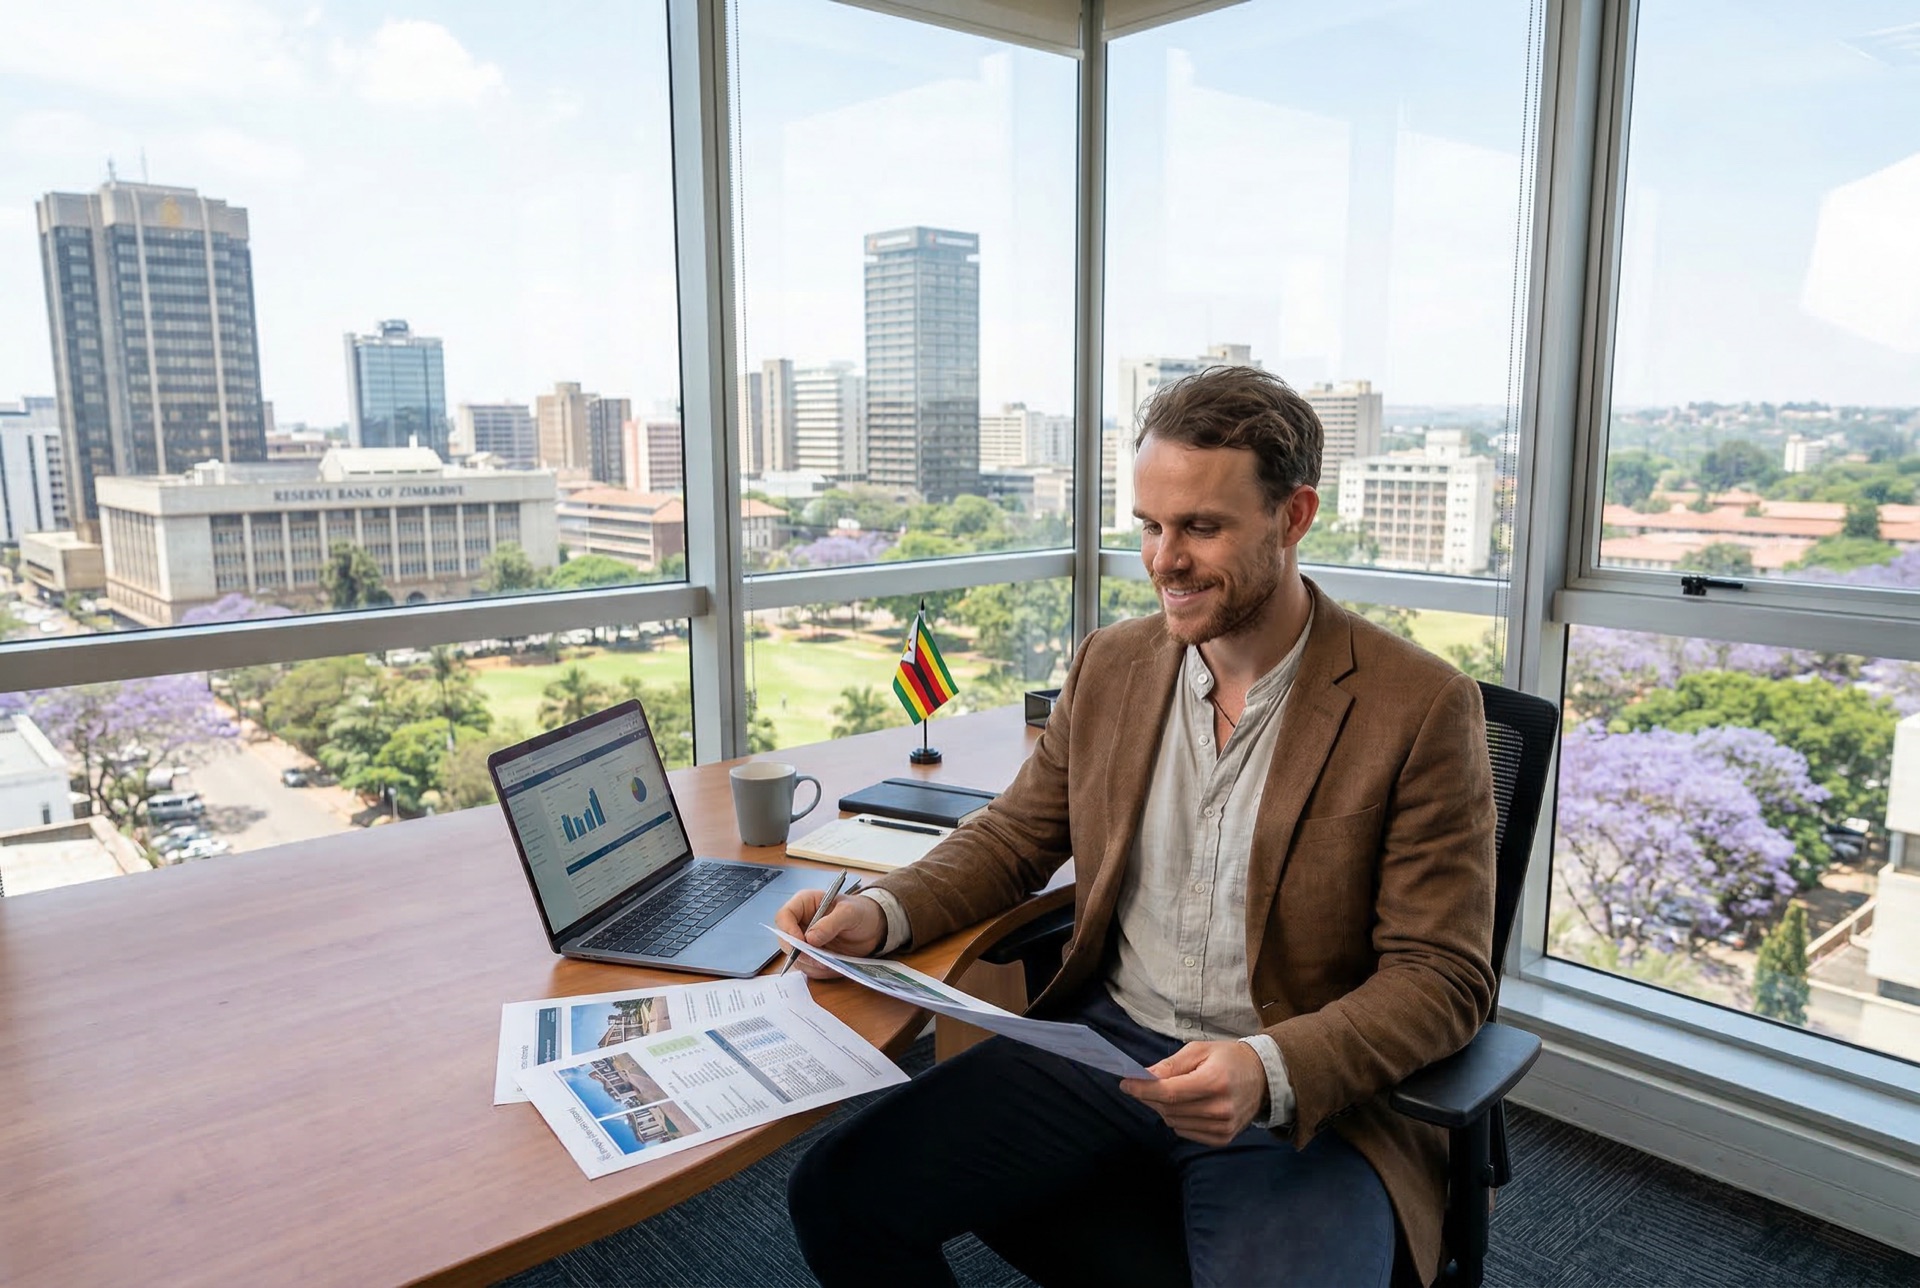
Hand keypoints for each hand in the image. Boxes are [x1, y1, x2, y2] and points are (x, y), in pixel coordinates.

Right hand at [773, 889, 885, 978]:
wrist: (874, 928)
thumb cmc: (861, 912)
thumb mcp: (849, 913)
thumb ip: (830, 923)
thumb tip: (810, 938)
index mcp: (805, 904)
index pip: (784, 916)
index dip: (788, 931)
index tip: (802, 943)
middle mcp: (801, 922)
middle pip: (785, 940)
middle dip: (800, 953)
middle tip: (819, 959)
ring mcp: (805, 941)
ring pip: (796, 958)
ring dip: (812, 964)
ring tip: (832, 962)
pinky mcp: (813, 956)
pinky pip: (808, 968)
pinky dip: (820, 970)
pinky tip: (835, 965)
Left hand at [1120, 1041, 1269, 1145]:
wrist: (1263, 1078)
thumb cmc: (1227, 1058)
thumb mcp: (1199, 1050)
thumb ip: (1171, 1065)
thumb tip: (1145, 1076)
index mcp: (1214, 1082)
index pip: (1170, 1092)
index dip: (1143, 1089)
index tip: (1125, 1083)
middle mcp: (1220, 1109)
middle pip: (1169, 1109)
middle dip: (1150, 1096)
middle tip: (1142, 1084)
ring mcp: (1223, 1127)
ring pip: (1174, 1122)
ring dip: (1163, 1108)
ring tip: (1170, 1092)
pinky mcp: (1223, 1138)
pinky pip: (1186, 1132)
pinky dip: (1178, 1119)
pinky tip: (1185, 1105)